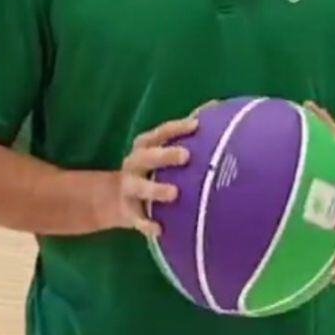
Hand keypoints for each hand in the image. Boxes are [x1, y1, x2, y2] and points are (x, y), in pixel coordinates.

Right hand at [113, 111, 199, 237]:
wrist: (118, 198)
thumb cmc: (154, 167)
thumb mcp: (162, 147)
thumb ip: (184, 133)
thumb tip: (215, 106)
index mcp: (145, 144)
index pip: (161, 132)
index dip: (177, 128)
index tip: (197, 125)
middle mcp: (134, 162)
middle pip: (148, 156)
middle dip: (165, 155)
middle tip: (186, 156)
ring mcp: (129, 188)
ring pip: (140, 187)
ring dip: (156, 189)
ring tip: (174, 193)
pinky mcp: (128, 212)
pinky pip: (137, 219)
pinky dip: (147, 223)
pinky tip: (160, 229)